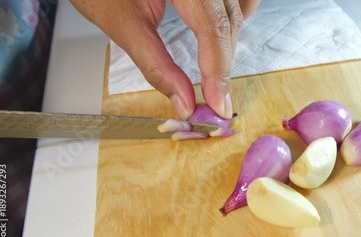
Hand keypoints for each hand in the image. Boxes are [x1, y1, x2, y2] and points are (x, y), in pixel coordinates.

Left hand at [71, 0, 259, 118]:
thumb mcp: (120, 22)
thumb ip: (155, 64)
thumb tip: (184, 100)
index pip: (213, 25)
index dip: (218, 68)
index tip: (218, 103)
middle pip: (228, 18)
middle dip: (222, 61)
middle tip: (215, 98)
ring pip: (239, 7)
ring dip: (230, 39)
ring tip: (214, 67)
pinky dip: (233, 16)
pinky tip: (220, 33)